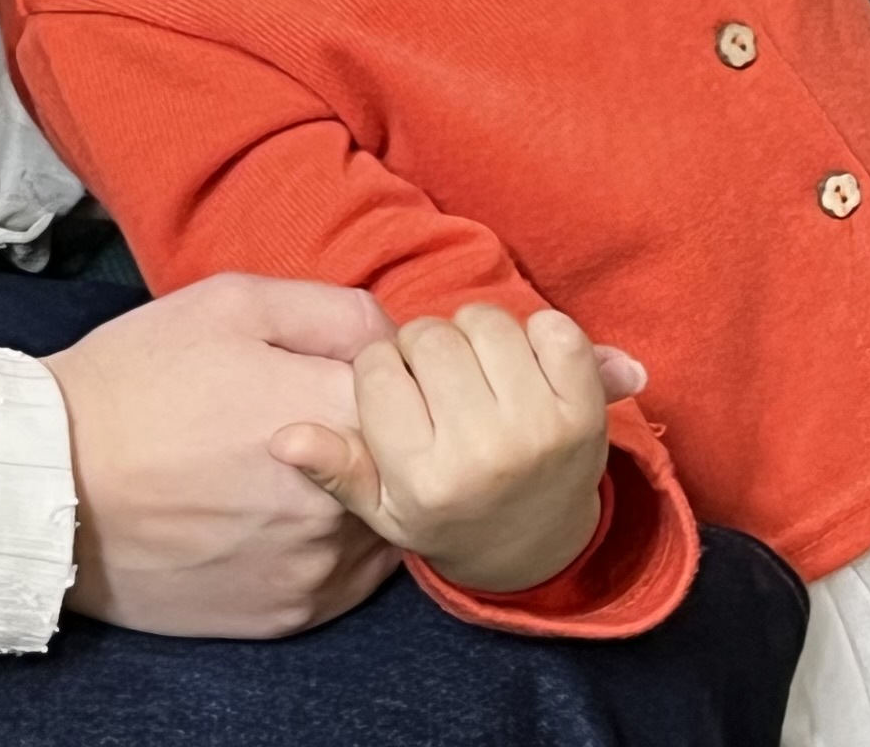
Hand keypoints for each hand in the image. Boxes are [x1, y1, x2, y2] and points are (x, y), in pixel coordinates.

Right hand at [49, 275, 402, 635]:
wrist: (50, 481)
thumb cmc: (135, 380)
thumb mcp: (228, 304)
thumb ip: (332, 311)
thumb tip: (391, 339)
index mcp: (331, 412)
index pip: (409, 388)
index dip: (376, 373)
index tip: (332, 370)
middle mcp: (337, 501)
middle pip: (399, 462)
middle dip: (365, 437)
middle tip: (299, 418)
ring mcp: (315, 566)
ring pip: (376, 523)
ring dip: (349, 496)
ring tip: (278, 470)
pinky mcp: (288, 615)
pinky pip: (345, 578)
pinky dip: (327, 547)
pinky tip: (275, 516)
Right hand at [267, 303, 636, 597]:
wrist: (535, 548)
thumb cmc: (447, 515)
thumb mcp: (382, 507)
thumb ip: (336, 466)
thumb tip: (284, 438)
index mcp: (423, 477)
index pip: (378, 367)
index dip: (383, 368)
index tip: (398, 391)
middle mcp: (481, 453)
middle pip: (430, 336)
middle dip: (427, 347)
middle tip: (439, 381)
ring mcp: (539, 430)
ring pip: (485, 321)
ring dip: (476, 333)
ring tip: (477, 371)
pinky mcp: (586, 413)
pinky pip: (554, 330)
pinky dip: (538, 334)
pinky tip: (524, 366)